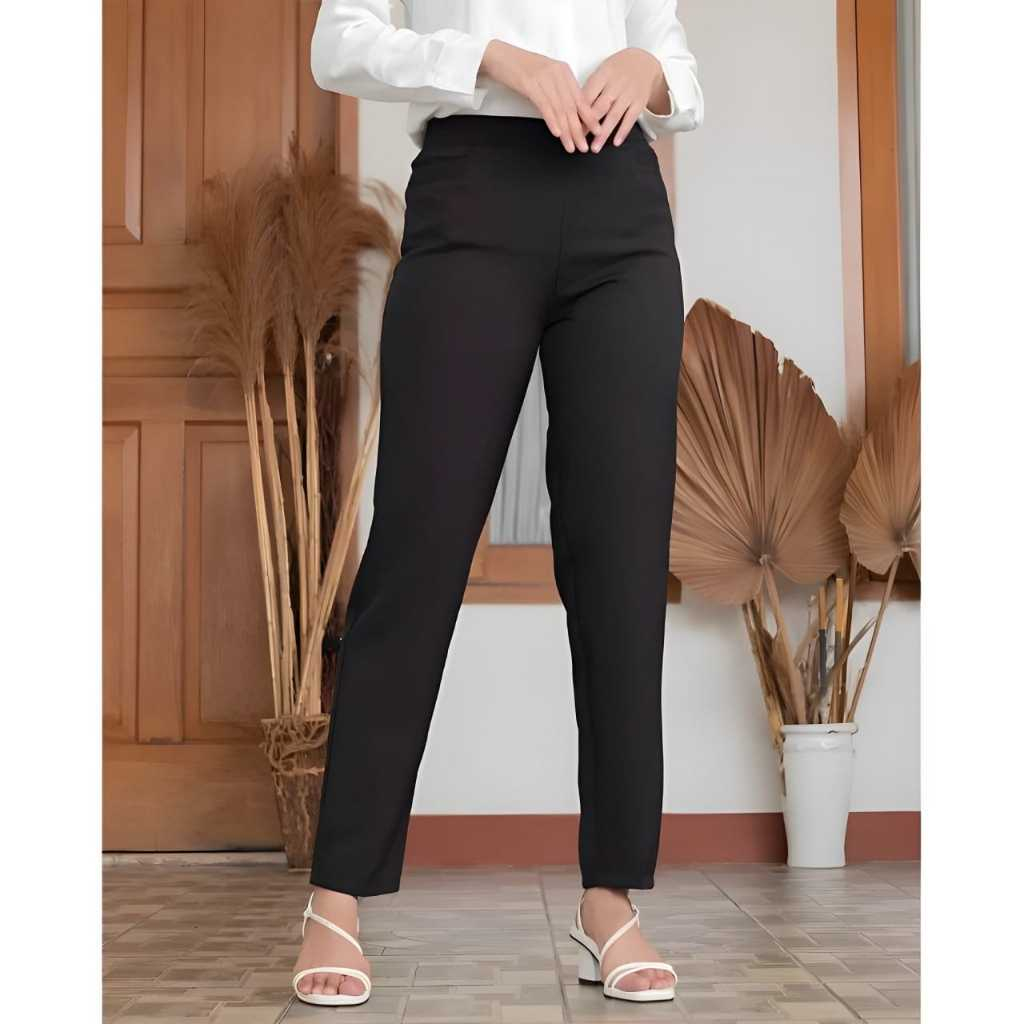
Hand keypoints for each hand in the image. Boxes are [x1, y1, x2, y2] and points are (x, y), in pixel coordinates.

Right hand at [481, 40, 599, 152]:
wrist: (498, 56)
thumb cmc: (520, 68)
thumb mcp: (544, 77)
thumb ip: (557, 91)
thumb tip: (568, 112)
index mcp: (563, 72)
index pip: (580, 98)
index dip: (589, 117)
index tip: (596, 132)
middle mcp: (557, 73)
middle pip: (571, 106)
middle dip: (579, 129)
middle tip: (584, 147)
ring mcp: (544, 78)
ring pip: (559, 109)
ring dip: (566, 131)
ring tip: (571, 147)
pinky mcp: (530, 83)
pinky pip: (544, 105)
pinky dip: (552, 120)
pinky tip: (557, 133)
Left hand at [582, 48, 665, 151]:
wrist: (644, 62)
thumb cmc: (618, 69)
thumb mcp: (603, 70)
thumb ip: (591, 88)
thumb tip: (574, 108)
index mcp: (603, 74)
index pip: (588, 95)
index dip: (578, 112)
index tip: (570, 126)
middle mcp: (616, 84)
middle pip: (600, 107)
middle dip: (588, 126)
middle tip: (578, 141)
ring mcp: (629, 93)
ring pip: (614, 115)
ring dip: (603, 134)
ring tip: (594, 148)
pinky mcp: (639, 102)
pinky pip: (630, 118)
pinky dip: (623, 131)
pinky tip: (615, 142)